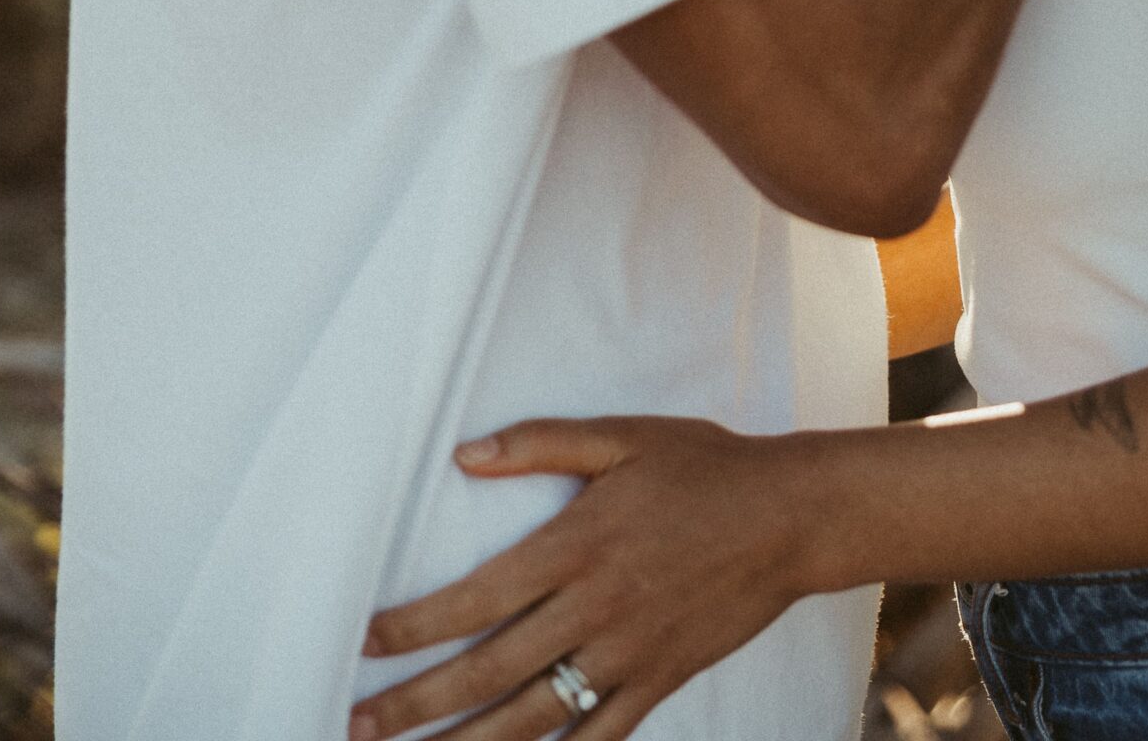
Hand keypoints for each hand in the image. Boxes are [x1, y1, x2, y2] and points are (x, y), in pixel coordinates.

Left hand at [351, 416, 811, 740]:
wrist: (790, 517)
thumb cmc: (703, 467)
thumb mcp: (623, 437)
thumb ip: (541, 443)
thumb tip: (462, 454)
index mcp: (577, 544)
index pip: (476, 597)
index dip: (413, 626)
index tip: (362, 643)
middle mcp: (595, 608)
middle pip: (489, 671)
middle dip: (416, 704)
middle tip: (358, 726)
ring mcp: (627, 655)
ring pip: (531, 719)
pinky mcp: (658, 683)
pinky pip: (597, 740)